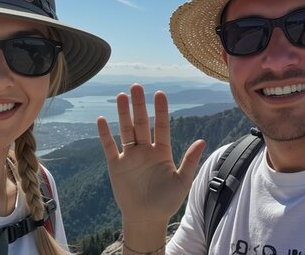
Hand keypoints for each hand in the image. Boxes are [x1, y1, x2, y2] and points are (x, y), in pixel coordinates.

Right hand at [97, 83, 205, 226]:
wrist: (147, 218)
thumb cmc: (167, 201)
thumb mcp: (182, 181)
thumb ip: (190, 161)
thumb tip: (202, 141)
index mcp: (162, 152)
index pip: (161, 126)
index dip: (160, 110)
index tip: (159, 93)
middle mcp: (145, 150)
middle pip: (141, 123)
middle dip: (139, 105)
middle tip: (136, 87)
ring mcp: (130, 157)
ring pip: (126, 130)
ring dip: (123, 114)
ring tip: (121, 96)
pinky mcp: (116, 166)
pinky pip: (109, 147)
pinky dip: (105, 134)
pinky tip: (102, 120)